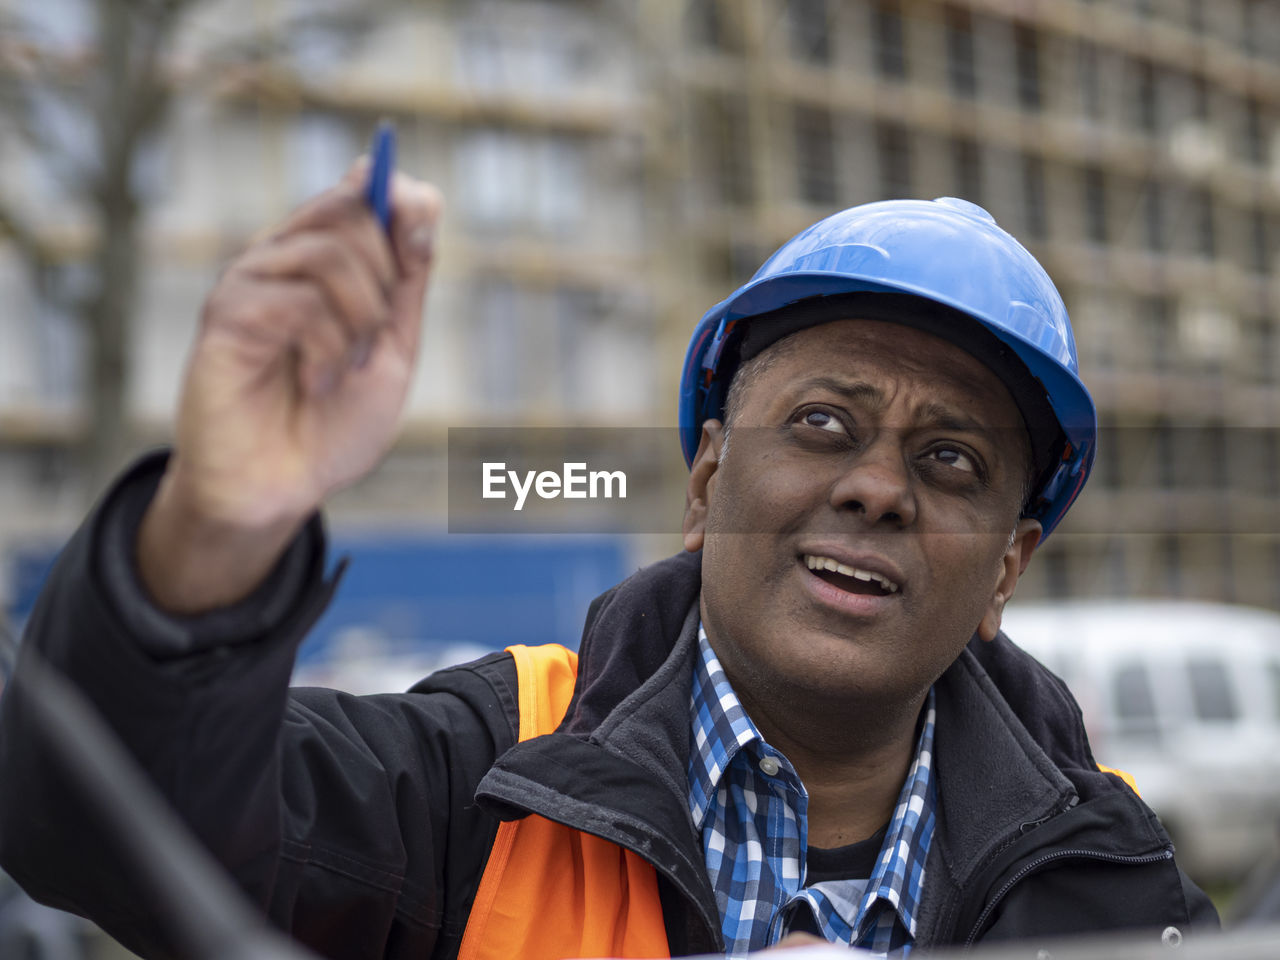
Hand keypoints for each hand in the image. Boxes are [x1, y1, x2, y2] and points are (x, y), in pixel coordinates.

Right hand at [138, 164, 441, 612]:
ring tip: (343, 368)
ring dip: (359, 320)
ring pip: (330, 253)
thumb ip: (406, 281)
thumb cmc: (333, 424)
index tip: (419, 235)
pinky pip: (300, 301)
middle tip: (373, 335)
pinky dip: (327, 350)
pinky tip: (315, 384)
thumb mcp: (392, 350)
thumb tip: (418, 196)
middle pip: (350, 209)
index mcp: (322, 261)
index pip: (359, 190)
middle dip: (386, 276)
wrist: (281, 488)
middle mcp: (282, 258)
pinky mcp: (226, 313)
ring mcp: (250, 281)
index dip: (396, 199)